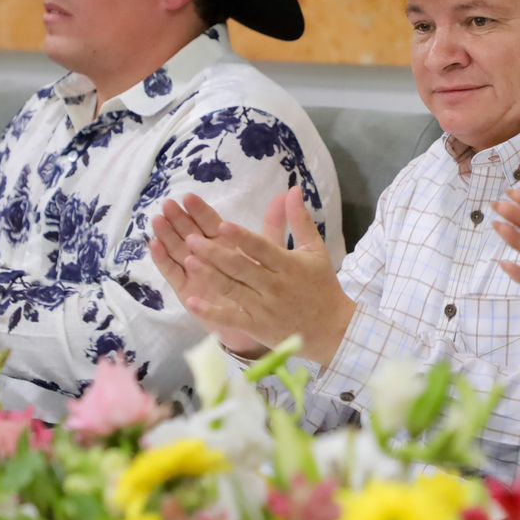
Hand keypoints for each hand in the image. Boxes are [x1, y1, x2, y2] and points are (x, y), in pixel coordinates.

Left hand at [156, 187, 351, 364]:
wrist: (332, 329)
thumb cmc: (321, 285)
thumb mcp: (315, 250)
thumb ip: (300, 220)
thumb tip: (292, 189)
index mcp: (288, 265)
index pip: (262, 248)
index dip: (242, 237)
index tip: (222, 224)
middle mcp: (274, 286)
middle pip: (241, 268)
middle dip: (215, 253)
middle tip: (190, 239)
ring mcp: (264, 308)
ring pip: (232, 290)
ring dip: (209, 275)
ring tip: (187, 260)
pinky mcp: (256, 327)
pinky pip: (231, 319)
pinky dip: (211, 312)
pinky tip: (192, 301)